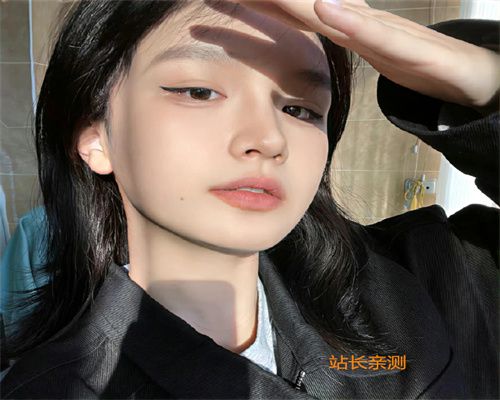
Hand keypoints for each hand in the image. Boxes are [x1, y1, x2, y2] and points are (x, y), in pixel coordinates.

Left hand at [230, 0, 499, 110]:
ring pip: (334, 10)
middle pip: (305, 5)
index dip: (262, 4)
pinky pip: (377, 34)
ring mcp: (384, 31)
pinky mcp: (409, 47)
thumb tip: (311, 36)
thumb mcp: (368, 54)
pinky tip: (329, 9)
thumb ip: (342, 43)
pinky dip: (352, 22)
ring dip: (299, 0)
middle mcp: (360, 22)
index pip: (295, 12)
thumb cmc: (417, 63)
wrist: (468, 75)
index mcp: (346, 27)